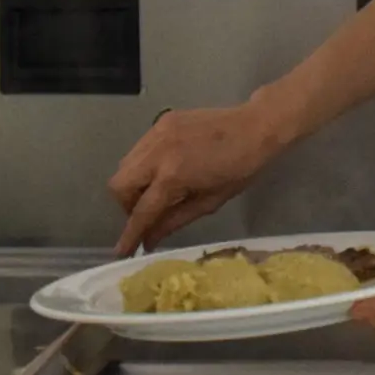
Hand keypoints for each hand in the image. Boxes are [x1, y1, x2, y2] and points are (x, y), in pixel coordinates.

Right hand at [108, 102, 287, 254]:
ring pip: (124, 165)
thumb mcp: (210, 202)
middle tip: (146, 213)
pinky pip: (138, 149)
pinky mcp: (160, 121)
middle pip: (119, 185)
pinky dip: (142, 165)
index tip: (121, 252)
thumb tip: (149, 241)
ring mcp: (157, 133)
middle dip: (126, 205)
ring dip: (132, 185)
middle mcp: (158, 153)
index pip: (142, 211)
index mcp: (174, 176)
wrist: (255, 126)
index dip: (130, 235)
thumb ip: (174, 221)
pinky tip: (163, 170)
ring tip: (155, 192)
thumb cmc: (240, 169)